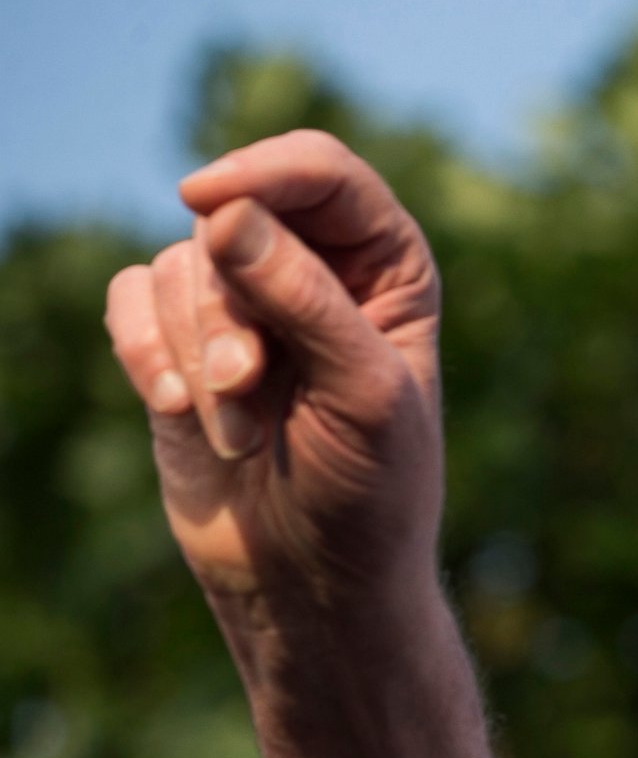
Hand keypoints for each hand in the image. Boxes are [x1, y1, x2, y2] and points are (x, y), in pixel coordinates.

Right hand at [102, 130, 443, 626]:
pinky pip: (130, 300)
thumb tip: (224, 211)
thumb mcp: (362, 394)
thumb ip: (302, 298)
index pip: (323, 174)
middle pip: (234, 220)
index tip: (204, 201)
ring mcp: (244, 307)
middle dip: (228, 310)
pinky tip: (176, 413)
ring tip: (241, 433)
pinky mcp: (180, 346)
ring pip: (178, 266)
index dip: (264, 173)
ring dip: (198, 358)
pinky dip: (144, 354)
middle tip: (249, 387)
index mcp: (388, 270)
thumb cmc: (369, 495)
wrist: (314, 584)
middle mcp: (315, 273)